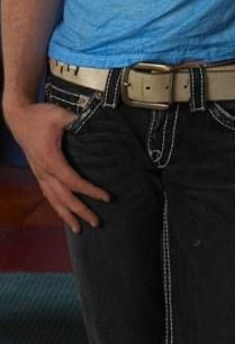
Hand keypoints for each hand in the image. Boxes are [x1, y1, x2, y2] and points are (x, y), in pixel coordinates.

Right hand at [4, 101, 110, 231]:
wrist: (19, 117)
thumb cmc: (40, 116)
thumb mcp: (60, 114)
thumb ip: (77, 120)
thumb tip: (95, 124)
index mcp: (51, 160)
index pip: (74, 182)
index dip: (90, 192)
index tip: (107, 198)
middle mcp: (44, 172)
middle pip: (64, 198)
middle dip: (80, 212)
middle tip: (97, 223)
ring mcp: (40, 174)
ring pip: (53, 200)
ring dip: (66, 215)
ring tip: (78, 229)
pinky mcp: (38, 173)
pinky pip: (48, 195)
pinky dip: (57, 207)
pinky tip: (64, 213)